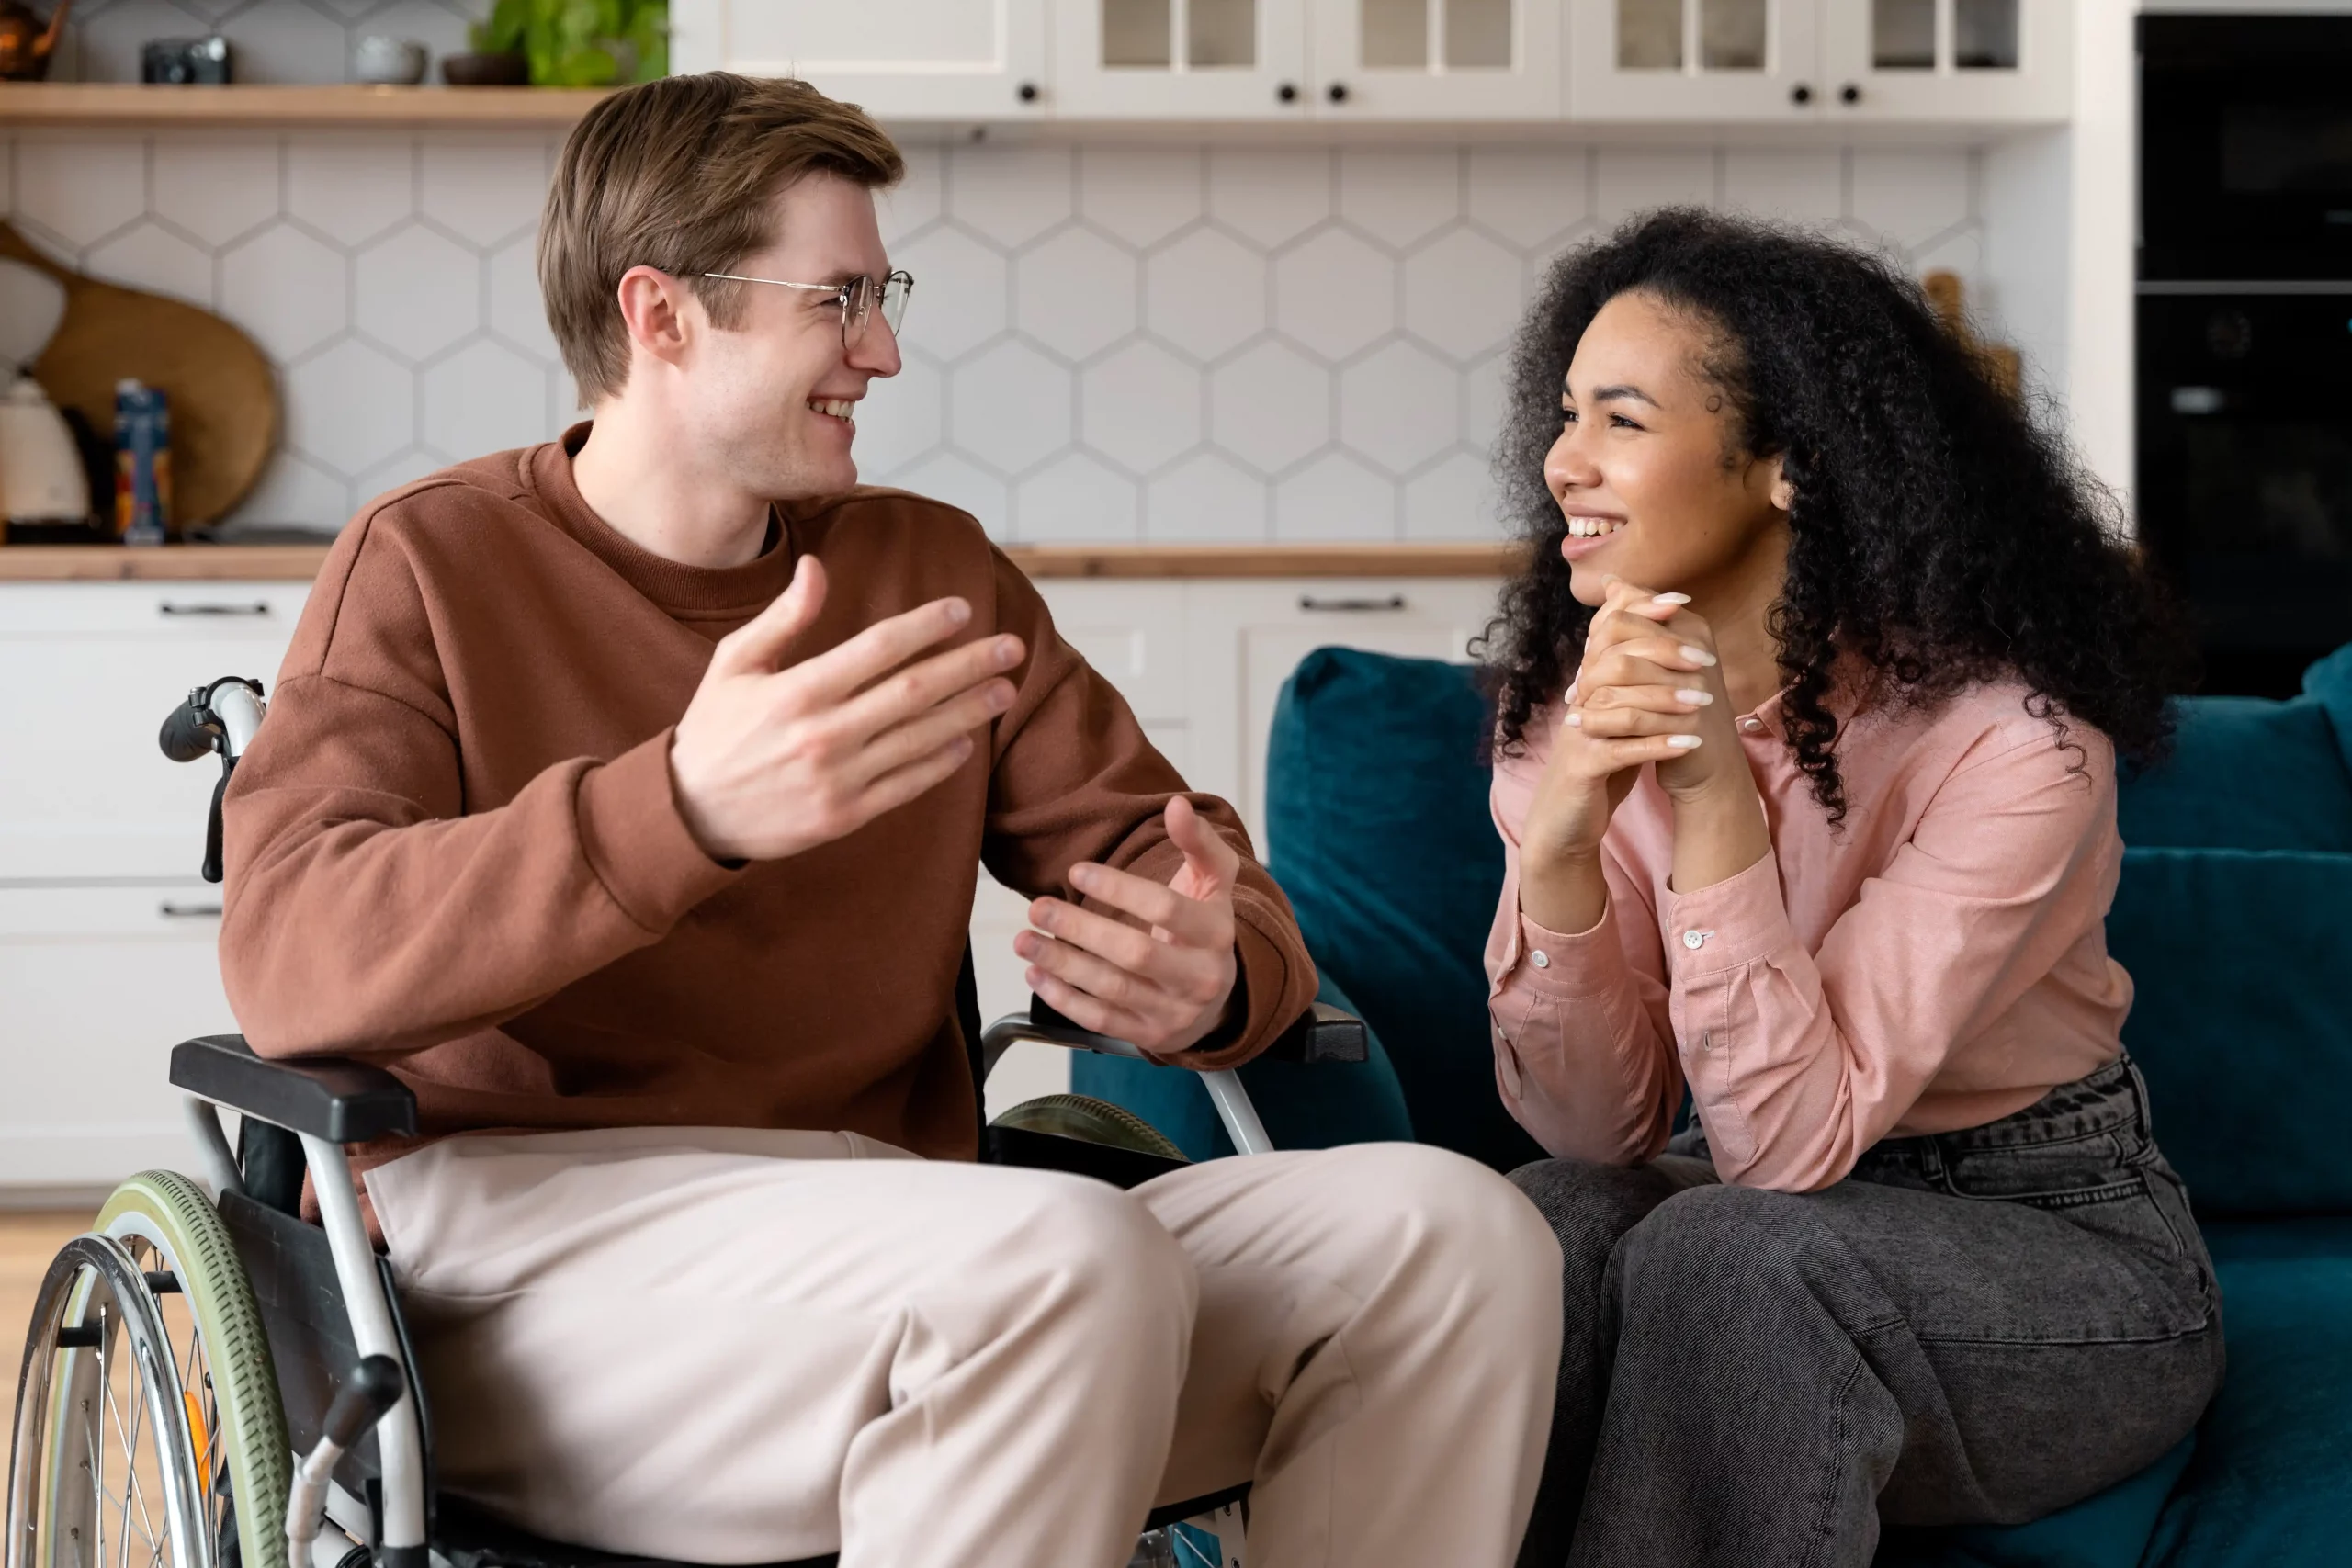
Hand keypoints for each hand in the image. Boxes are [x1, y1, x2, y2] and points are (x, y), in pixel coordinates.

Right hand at [668, 556, 1024, 861]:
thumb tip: (817, 567)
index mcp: (796, 690)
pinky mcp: (845, 815)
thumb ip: (782, 617)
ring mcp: (837, 778)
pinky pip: (906, 785)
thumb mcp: (734, 662)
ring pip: (920, 738)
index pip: (877, 648)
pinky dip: (940, 763)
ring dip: (969, 711)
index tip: (963, 610)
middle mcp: (822, 734)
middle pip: (914, 691)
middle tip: (1012, 648)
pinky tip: (966, 742)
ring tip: (1004, 690)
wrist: (690, 812)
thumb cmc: (715, 727)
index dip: (925, 626)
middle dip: (970, 665)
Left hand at [1015, 796, 1241, 1058]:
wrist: (1218, 997)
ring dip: (1062, 964)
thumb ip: (1198, 842)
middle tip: (1037, 907)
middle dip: (1081, 929)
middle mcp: (1201, 978)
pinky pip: (1102, 1020)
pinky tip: (1036, 974)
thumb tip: (1177, 805)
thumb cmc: (1204, 928)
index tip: (1076, 872)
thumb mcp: (1212, 882)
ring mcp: (1175, 1011)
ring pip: (1112, 989)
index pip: (1164, 908)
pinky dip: (1064, 999)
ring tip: (1024, 940)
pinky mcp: (1150, 1036)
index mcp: (1216, 933)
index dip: (1118, 889)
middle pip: (1135, 953)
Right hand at [1519, 576, 1725, 869]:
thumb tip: (1663, 626)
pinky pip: (1621, 750)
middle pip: (1614, 660)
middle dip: (1663, 654)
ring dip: (1666, 701)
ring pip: (1621, 704)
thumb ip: (1635, 674)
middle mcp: (1579, 700)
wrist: (1567, 817)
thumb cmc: (1600, 761)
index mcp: (1587, 683)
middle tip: (1706, 661)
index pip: (1606, 631)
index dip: (1640, 612)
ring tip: (1703, 703)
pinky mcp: (1583, 767)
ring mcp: (1578, 734)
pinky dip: (1658, 745)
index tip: (1680, 604)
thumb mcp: (1618, 712)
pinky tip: (1689, 744)